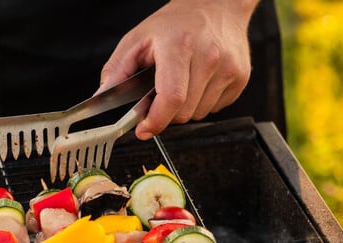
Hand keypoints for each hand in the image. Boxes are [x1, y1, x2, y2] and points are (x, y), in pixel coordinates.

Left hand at [98, 0, 258, 139]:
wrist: (218, 4)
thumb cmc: (177, 22)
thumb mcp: (139, 38)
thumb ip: (117, 70)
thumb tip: (101, 97)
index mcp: (179, 46)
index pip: (171, 99)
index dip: (155, 121)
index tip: (144, 129)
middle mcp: (208, 57)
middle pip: (183, 113)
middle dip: (167, 112)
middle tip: (160, 95)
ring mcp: (228, 68)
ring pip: (199, 114)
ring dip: (185, 108)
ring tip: (182, 83)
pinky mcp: (240, 78)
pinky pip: (214, 108)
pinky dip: (202, 102)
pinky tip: (199, 82)